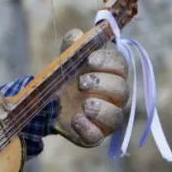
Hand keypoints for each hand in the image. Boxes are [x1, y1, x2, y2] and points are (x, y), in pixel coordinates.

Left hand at [54, 29, 129, 147]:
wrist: (49, 102)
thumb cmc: (66, 77)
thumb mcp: (66, 59)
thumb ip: (72, 45)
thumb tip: (77, 35)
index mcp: (110, 74)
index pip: (120, 64)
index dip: (108, 61)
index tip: (90, 60)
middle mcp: (114, 97)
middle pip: (123, 90)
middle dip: (103, 84)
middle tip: (81, 83)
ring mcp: (106, 117)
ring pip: (116, 116)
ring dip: (101, 109)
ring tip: (84, 105)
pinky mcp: (94, 134)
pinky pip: (98, 136)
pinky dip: (88, 128)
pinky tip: (77, 120)